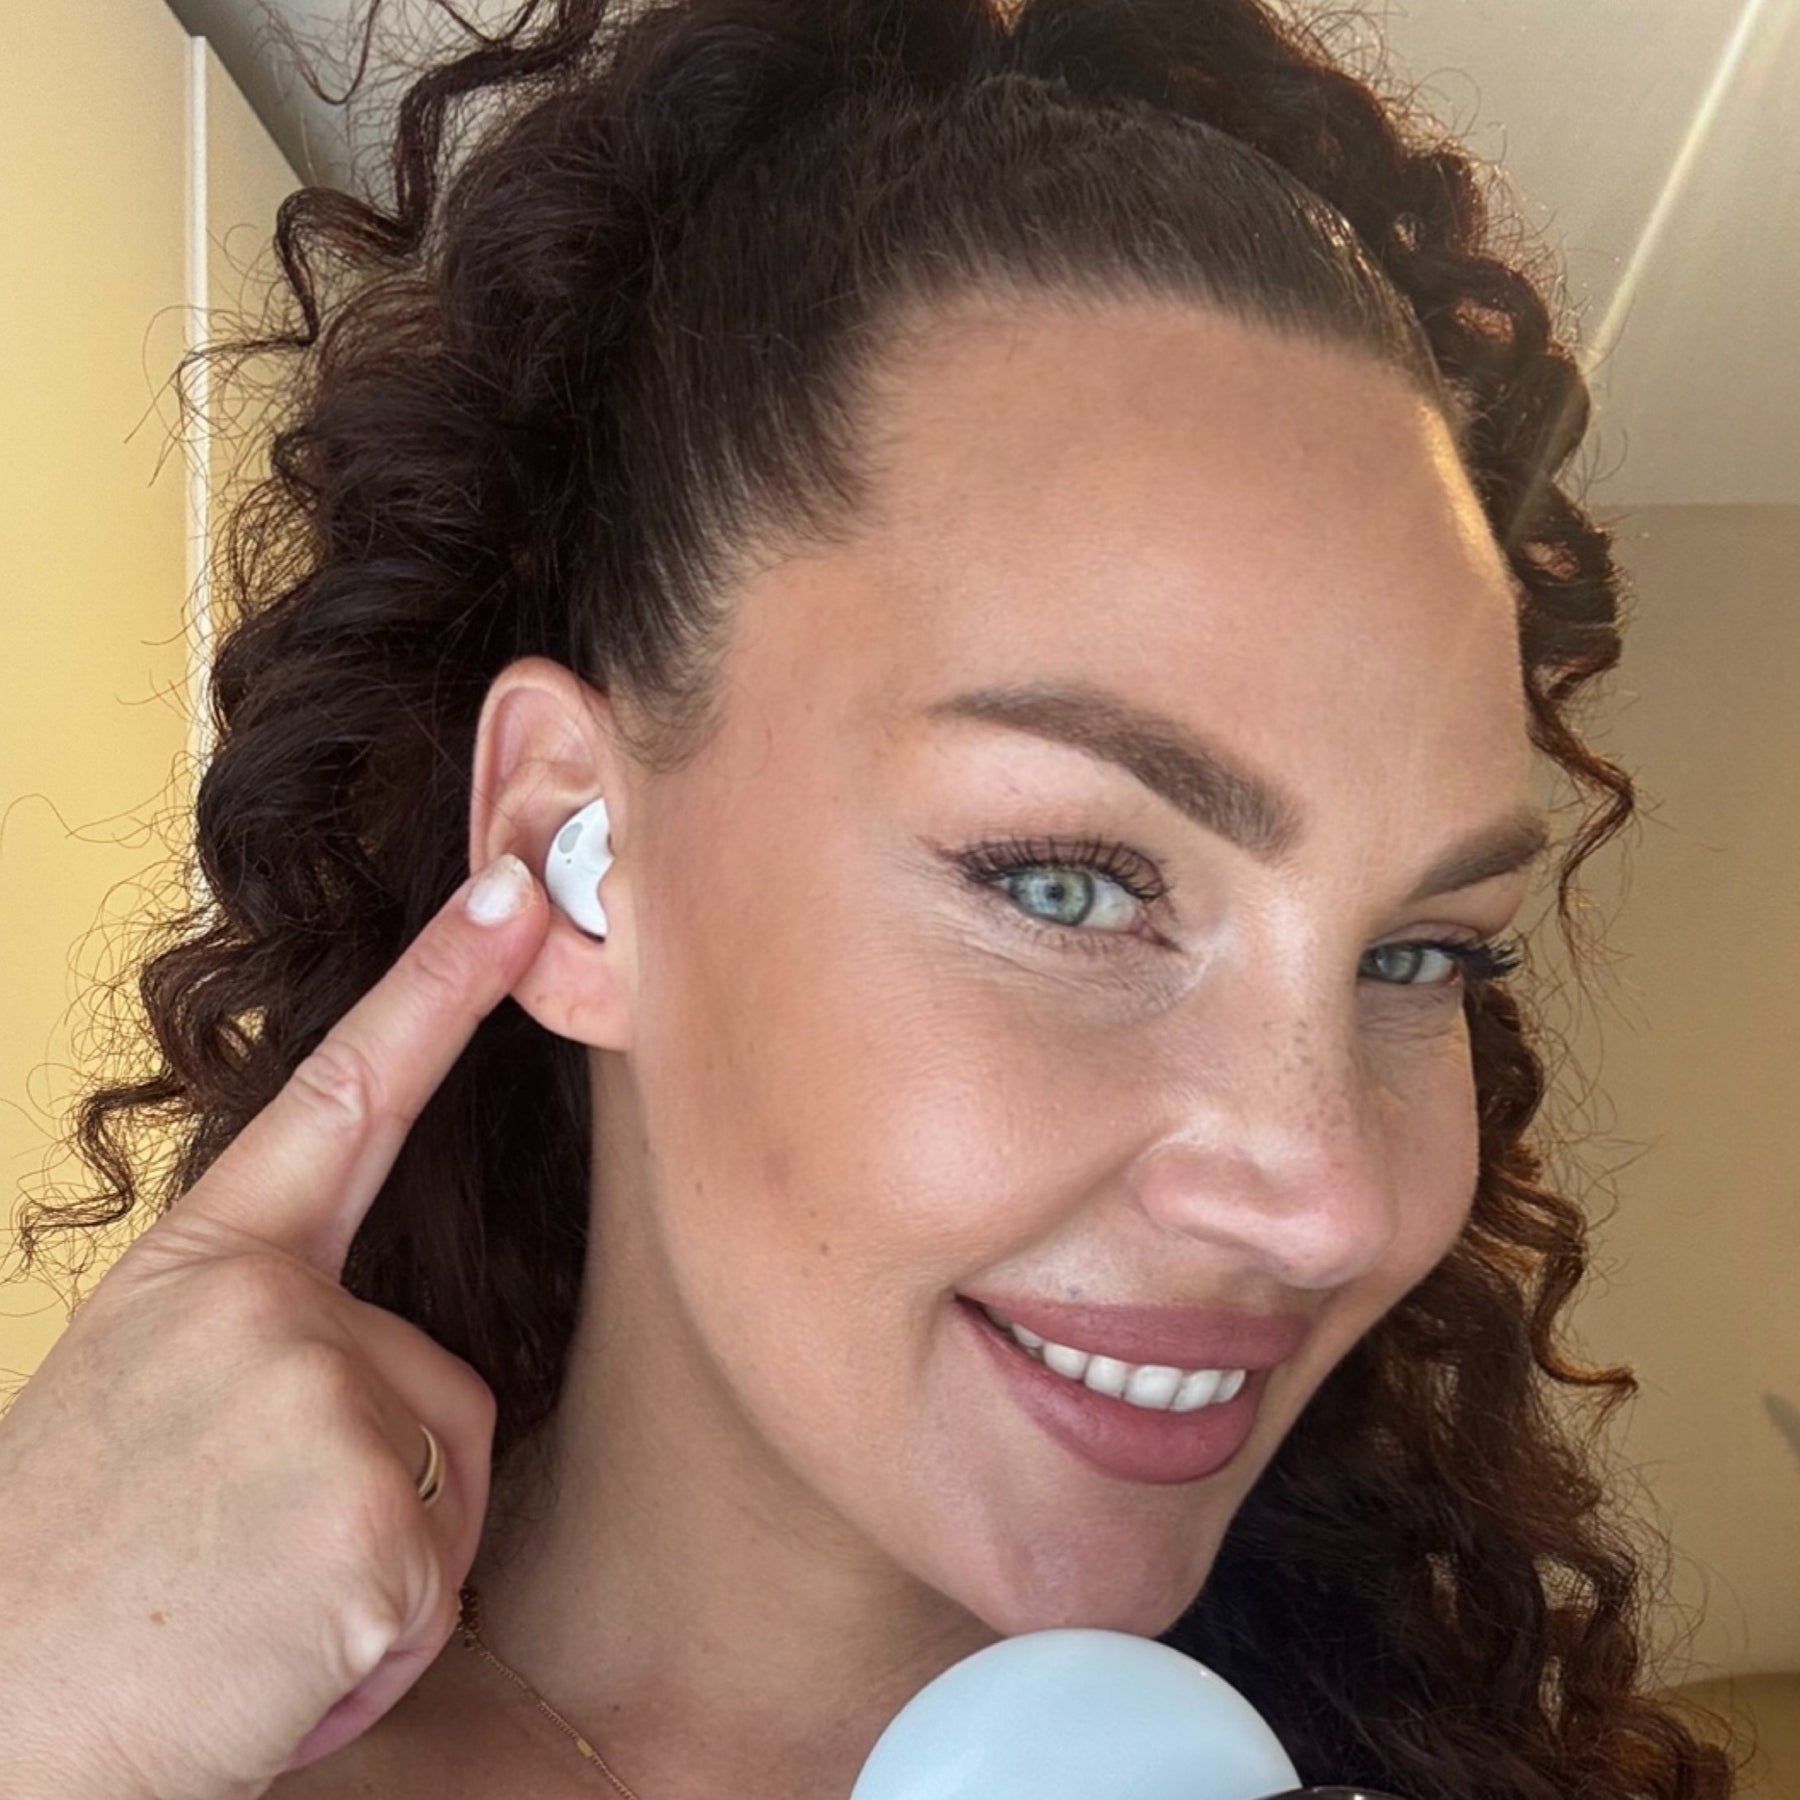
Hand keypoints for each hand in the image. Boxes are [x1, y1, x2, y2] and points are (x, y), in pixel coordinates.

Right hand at [0, 854, 548, 1798]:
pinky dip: (376, 1640)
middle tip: (233, 1554)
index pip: (342, 1094)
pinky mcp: (366, 1512)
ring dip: (375, 1565)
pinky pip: (438, 1576)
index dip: (440, 987)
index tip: (514, 894)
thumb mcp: (141, 1394)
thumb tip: (368, 1342)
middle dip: (382, 1480)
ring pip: (447, 1478)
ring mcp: (316, 1394)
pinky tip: (269, 1658)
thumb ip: (259, 1328)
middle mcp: (264, 1302)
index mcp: (200, 1265)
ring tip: (239, 1605)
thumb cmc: (61, 1572)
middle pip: (442, 1377)